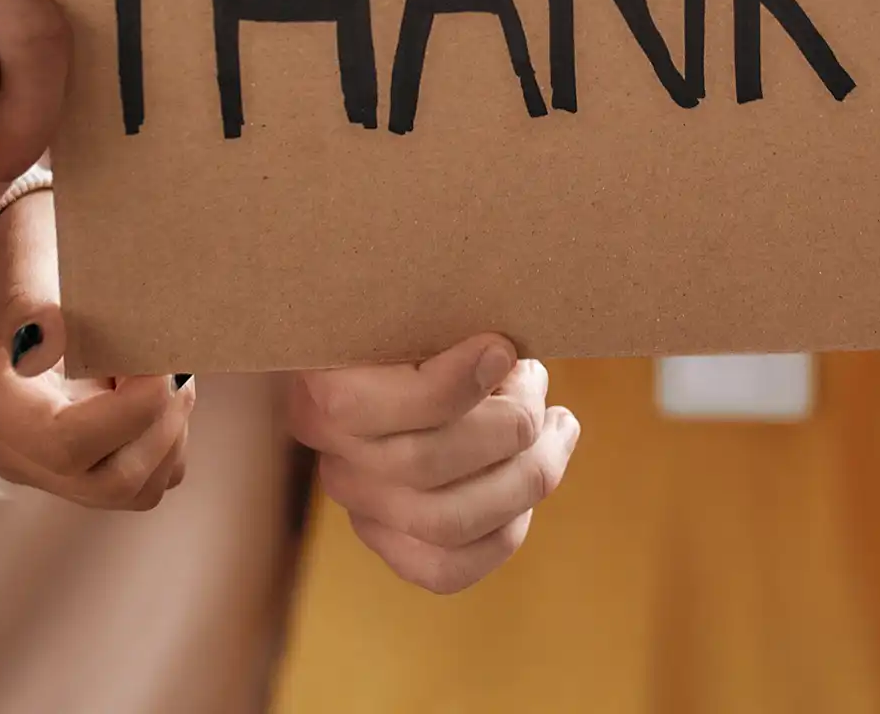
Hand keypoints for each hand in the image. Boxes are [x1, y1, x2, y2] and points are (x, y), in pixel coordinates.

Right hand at [0, 192, 193, 509]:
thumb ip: (27, 292)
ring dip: (167, 431)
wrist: (11, 261)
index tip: (160, 359)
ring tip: (163, 366)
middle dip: (159, 422)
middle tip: (172, 360)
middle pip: (103, 479)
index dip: (131, 411)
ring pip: (130, 489)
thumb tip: (39, 348)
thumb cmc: (22, 241)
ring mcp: (31, 461)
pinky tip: (154, 388)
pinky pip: (140, 483)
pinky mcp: (68, 467)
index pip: (61, 441)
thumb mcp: (20, 242)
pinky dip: (164, 441)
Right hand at [289, 336, 578, 594]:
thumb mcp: (430, 310)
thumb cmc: (428, 326)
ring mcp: (364, 510)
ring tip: (556, 426)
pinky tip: (536, 472)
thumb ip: (450, 325)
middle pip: (421, 466)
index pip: (360, 406)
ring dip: (525, 473)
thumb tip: (502, 355)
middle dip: (506, 424)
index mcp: (323, 390)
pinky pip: (447, 569)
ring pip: (447, 524)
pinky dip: (507, 529)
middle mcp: (335, 458)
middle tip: (536, 383)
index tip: (502, 348)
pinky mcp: (395, 544)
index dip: (448, 384)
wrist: (402, 365)